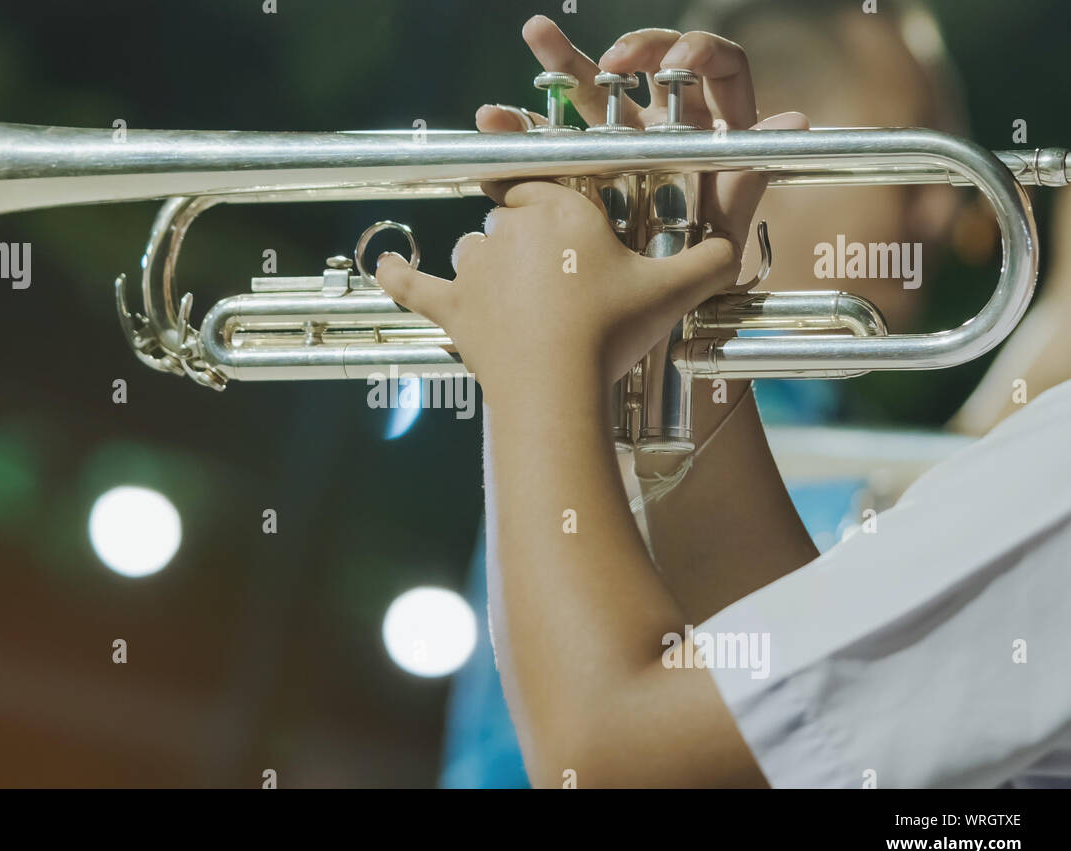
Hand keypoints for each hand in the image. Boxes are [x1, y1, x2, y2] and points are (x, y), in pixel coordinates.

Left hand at [377, 17, 808, 401]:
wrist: (558, 387)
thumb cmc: (616, 332)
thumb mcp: (677, 291)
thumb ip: (712, 258)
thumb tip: (745, 241)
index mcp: (563, 206)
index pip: (550, 181)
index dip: (558, 199)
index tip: (566, 218)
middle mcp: (512, 225)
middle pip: (512, 216)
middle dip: (531, 239)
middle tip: (560, 280)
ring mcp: (476, 266)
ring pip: (475, 248)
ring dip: (489, 265)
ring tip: (518, 301)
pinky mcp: (452, 307)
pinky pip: (416, 284)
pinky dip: (400, 276)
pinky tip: (386, 266)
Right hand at [477, 16, 808, 256]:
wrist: (645, 318)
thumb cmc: (690, 275)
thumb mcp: (721, 229)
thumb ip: (749, 176)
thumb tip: (793, 120)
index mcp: (710, 134)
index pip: (719, 69)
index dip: (700, 52)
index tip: (675, 63)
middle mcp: (665, 131)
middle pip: (645, 69)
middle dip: (623, 48)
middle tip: (598, 55)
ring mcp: (620, 147)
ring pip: (589, 95)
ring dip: (557, 65)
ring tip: (535, 39)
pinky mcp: (581, 171)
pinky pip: (552, 142)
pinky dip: (521, 130)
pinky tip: (496, 121)